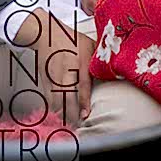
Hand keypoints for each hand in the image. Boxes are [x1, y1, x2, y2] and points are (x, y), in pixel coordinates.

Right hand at [15, 9, 94, 123]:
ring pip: (55, 100)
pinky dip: (54, 110)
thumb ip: (99, 58)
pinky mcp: (45, 80)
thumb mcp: (89, 44)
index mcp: (78, 61)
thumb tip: (115, 68)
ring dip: (62, 114)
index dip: (83, 101)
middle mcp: (64, 70)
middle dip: (71, 114)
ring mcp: (53, 76)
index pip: (81, 84)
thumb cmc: (69, 38)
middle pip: (65, 96)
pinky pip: (49, 99)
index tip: (86, 114)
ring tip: (70, 126)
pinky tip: (60, 118)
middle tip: (79, 125)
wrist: (45, 33)